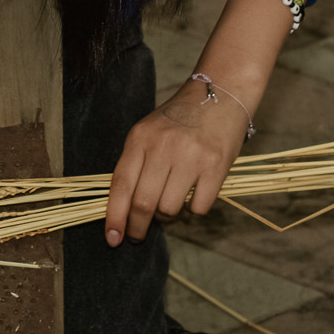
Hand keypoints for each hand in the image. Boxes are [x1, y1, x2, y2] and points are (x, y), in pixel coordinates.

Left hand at [103, 79, 248, 245]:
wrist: (220, 95)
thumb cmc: (180, 119)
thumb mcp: (149, 132)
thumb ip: (136, 164)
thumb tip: (124, 209)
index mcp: (140, 138)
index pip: (121, 185)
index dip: (114, 216)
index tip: (112, 238)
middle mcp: (163, 147)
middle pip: (143, 203)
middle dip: (138, 227)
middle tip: (137, 235)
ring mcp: (190, 157)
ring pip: (170, 209)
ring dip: (168, 215)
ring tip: (172, 201)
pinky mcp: (216, 166)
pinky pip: (198, 208)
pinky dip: (194, 208)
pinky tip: (196, 192)